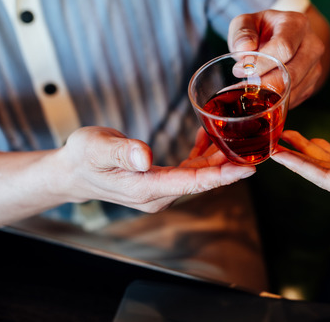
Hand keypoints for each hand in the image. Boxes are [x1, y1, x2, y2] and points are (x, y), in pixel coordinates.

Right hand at [59, 126, 255, 212]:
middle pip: (202, 181)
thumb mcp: (96, 148)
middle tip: (260, 150)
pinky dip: (202, 155)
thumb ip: (121, 152)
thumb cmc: (81, 157)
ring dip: (219, 159)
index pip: (191, 183)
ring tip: (242, 138)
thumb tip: (145, 157)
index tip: (247, 168)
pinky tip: (209, 135)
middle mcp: (157, 194)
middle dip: (230, 167)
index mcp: (146, 188)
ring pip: (199, 175)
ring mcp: (160, 190)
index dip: (221, 175)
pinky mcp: (160, 181)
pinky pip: (189, 170)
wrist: (70, 171)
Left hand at [228, 7, 329, 107]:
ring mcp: (315, 66)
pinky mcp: (312, 83)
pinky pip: (295, 98)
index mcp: (297, 24)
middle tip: (245, 85)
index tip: (241, 69)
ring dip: (270, 95)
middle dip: (265, 83)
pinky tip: (264, 94)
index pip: (284, 47)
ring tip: (252, 89)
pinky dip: (277, 100)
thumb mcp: (246, 22)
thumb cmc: (261, 30)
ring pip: (294, 89)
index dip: (261, 62)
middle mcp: (312, 45)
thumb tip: (245, 48)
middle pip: (292, 73)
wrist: (280, 38)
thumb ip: (241, 32)